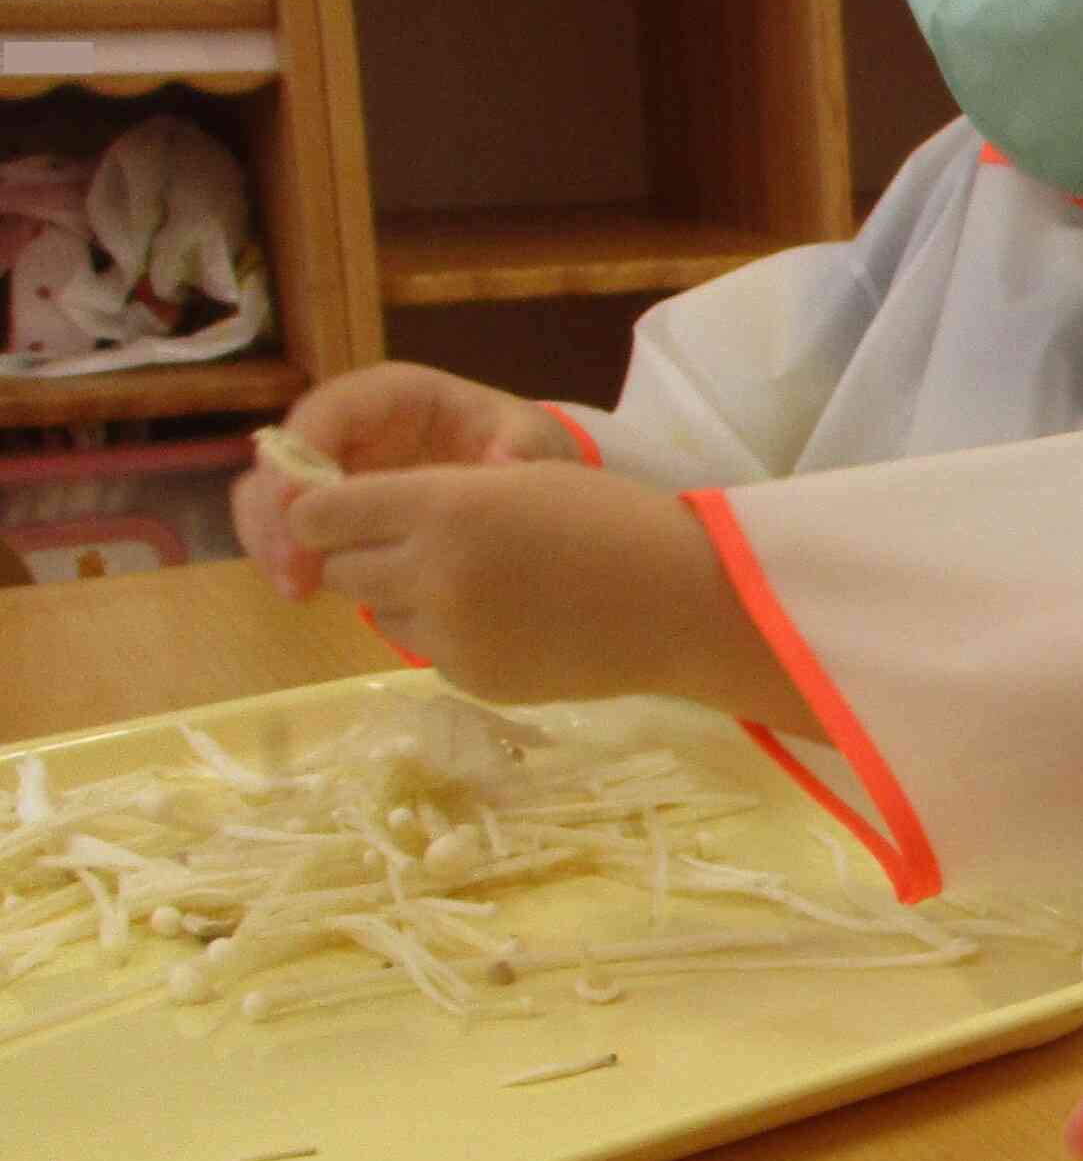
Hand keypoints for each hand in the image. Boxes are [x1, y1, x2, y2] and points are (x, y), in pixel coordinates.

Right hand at [234, 364, 581, 601]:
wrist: (525, 487)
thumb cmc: (525, 452)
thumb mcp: (536, 443)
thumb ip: (523, 450)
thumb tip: (503, 466)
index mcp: (395, 396)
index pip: (330, 410)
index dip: (303, 453)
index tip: (300, 509)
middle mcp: (351, 426)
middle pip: (284, 455)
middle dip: (277, 509)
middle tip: (294, 568)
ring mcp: (333, 468)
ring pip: (271, 493)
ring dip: (271, 539)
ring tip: (298, 591)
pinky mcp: (330, 510)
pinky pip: (287, 527)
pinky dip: (286, 556)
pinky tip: (307, 595)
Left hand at [284, 459, 759, 707]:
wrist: (685, 600)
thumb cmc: (609, 518)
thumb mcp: (513, 481)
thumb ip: (426, 499)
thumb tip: (334, 526)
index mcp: (444, 507)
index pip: (320, 515)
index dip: (322, 511)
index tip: (340, 511)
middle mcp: (434, 573)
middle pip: (339, 567)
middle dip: (359, 553)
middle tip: (411, 545)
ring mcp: (452, 635)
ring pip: (375, 611)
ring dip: (400, 595)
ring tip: (471, 582)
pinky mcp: (472, 679)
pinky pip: (424, 649)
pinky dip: (446, 633)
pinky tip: (506, 620)